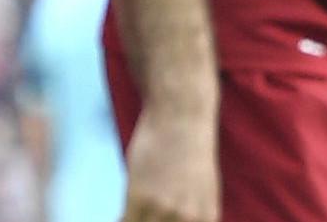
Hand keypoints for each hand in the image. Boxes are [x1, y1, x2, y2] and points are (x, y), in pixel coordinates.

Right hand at [121, 107, 219, 221]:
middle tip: (142, 217)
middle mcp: (188, 219)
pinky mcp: (139, 197)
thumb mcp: (203, 188)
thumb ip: (191, 215)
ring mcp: (163, 209)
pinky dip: (119, 220)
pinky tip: (119, 214)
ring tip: (133, 214)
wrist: (182, 115)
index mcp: (207, 219)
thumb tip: (178, 219)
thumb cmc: (190, 150)